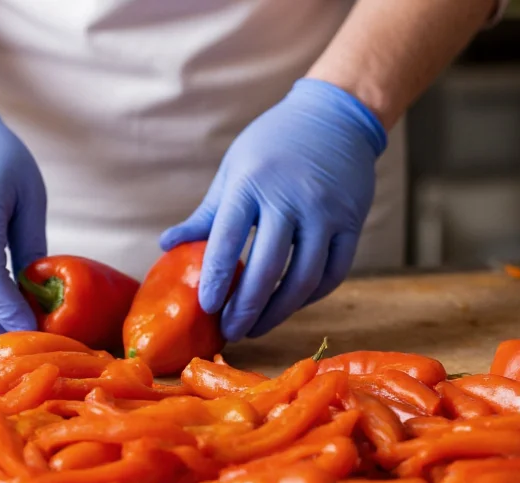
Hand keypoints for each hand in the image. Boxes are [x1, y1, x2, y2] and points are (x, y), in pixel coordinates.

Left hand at [160, 78, 387, 341]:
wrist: (336, 115)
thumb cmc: (273, 143)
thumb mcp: (234, 170)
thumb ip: (205, 214)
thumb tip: (166, 244)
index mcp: (252, 184)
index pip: (229, 242)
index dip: (216, 280)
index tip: (206, 308)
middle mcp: (291, 199)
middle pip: (267, 268)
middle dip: (246, 308)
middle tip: (231, 331)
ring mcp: (326, 212)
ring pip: (304, 278)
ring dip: (279, 311)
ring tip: (258, 327)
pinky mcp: (352, 222)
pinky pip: (333, 272)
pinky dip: (311, 296)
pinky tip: (291, 305)